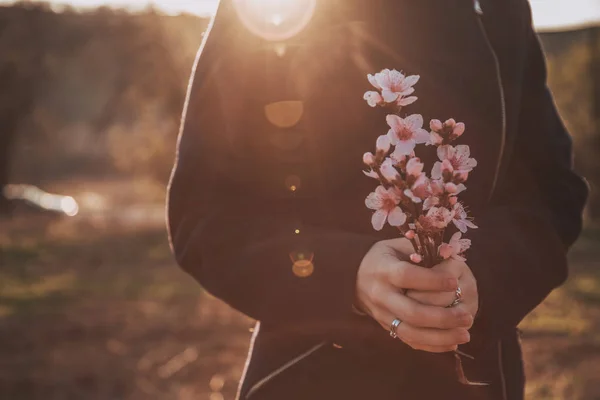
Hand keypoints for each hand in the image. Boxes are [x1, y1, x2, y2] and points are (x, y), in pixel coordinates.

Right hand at [355, 238, 473, 352]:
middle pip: (412, 312)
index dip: (432, 281)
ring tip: (465, 334)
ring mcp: (382, 315)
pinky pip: (410, 341)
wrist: (354, 276)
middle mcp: (381, 295)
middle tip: (467, 316)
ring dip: (440, 337)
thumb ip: (420, 250)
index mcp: (384, 270)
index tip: (455, 282)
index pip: (407, 277)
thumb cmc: (383, 257)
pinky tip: (452, 343)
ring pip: (411, 333)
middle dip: (442, 317)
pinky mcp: (386, 327)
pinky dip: (432, 346)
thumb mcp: (396, 246)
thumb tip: (449, 257)